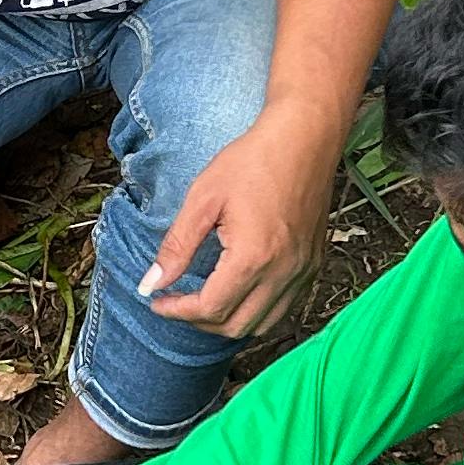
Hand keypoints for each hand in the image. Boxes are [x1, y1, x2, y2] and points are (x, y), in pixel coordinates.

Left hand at [139, 106, 337, 335]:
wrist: (304, 138)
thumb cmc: (253, 161)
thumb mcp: (203, 198)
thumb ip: (177, 246)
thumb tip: (150, 284)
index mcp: (253, 258)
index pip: (210, 309)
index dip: (177, 311)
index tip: (157, 300)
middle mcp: (283, 273)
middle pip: (235, 327)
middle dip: (199, 321)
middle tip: (177, 301)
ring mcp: (302, 272)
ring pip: (262, 325)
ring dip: (228, 322)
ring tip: (204, 300)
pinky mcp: (313, 266)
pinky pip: (283, 308)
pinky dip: (256, 312)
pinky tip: (236, 292)